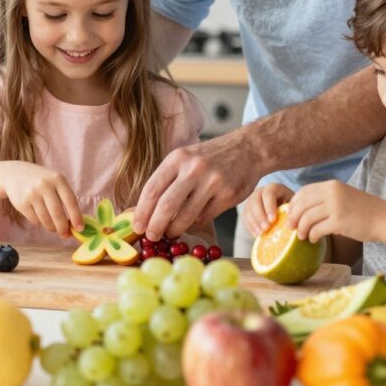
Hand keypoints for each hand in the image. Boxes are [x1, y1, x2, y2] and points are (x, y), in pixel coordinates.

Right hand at [3, 162, 83, 238]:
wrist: (15, 174)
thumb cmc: (42, 182)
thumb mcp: (55, 183)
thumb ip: (65, 200)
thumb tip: (74, 225)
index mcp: (58, 179)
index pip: (70, 201)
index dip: (76, 217)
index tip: (80, 229)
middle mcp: (44, 185)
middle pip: (57, 214)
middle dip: (63, 228)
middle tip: (65, 234)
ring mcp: (32, 194)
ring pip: (46, 219)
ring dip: (51, 227)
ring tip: (53, 226)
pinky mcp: (21, 203)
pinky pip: (35, 220)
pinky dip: (40, 222)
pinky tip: (39, 215)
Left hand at [131, 132, 259, 241]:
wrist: (248, 149)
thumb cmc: (209, 158)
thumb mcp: (185, 159)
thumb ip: (166, 180)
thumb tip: (143, 211)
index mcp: (177, 158)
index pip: (152, 188)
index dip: (142, 211)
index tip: (137, 226)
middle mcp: (194, 168)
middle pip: (166, 205)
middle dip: (155, 226)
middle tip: (151, 236)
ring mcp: (212, 182)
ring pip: (186, 216)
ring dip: (175, 229)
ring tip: (171, 232)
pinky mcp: (227, 195)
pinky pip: (205, 217)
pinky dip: (196, 222)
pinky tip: (195, 218)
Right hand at [241, 183, 294, 236]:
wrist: (286, 213)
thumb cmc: (292, 210)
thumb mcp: (294, 208)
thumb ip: (291, 212)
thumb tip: (289, 222)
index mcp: (275, 188)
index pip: (269, 193)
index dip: (269, 206)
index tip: (273, 220)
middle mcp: (262, 191)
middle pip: (255, 199)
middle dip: (260, 215)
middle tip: (266, 228)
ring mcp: (253, 199)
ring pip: (248, 208)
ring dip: (254, 222)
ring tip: (261, 233)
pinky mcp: (248, 209)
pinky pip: (245, 216)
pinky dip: (250, 226)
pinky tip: (256, 234)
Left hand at [286, 179, 375, 244]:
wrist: (384, 218)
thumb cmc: (363, 210)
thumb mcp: (343, 196)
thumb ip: (325, 199)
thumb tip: (302, 209)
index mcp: (331, 185)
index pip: (303, 192)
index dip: (294, 204)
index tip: (291, 215)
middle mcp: (332, 193)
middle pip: (301, 204)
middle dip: (293, 217)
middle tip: (291, 228)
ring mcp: (335, 207)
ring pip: (307, 218)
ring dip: (301, 229)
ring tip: (302, 236)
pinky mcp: (339, 222)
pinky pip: (317, 229)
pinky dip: (312, 236)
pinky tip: (314, 240)